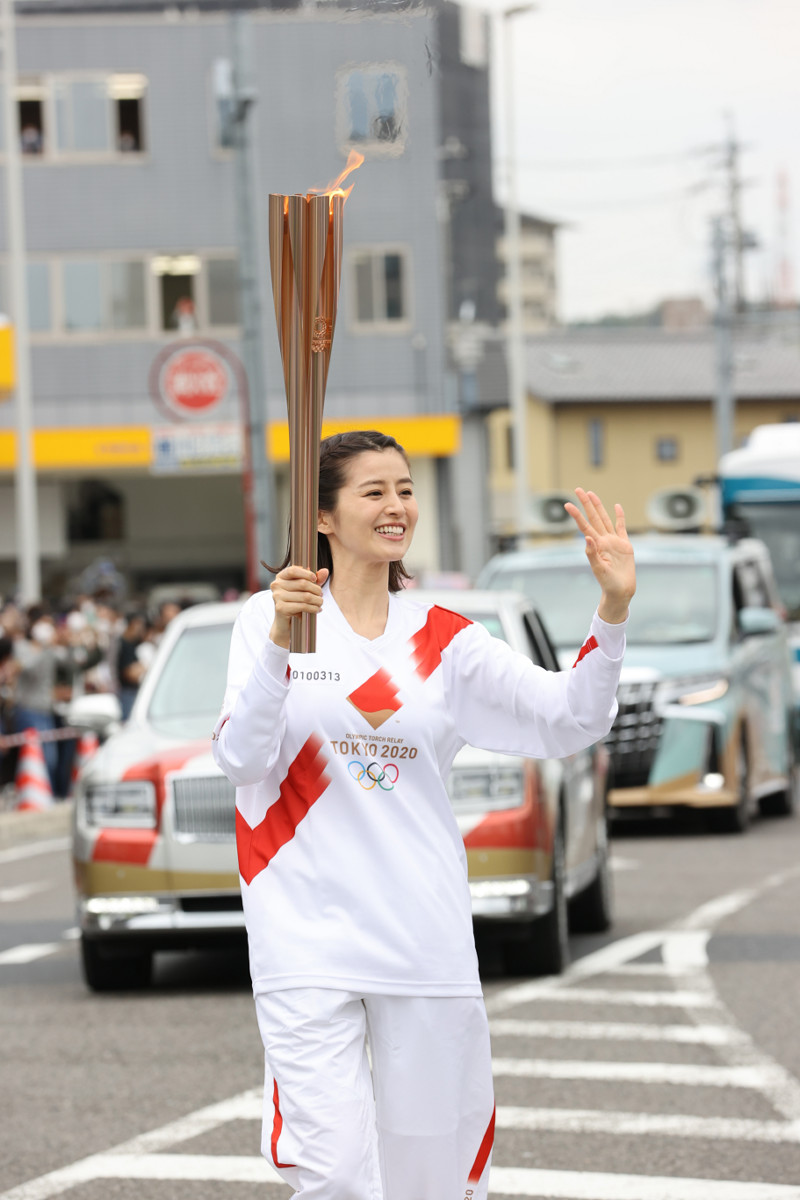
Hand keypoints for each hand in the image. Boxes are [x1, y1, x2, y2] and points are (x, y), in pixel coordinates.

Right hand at [269, 565, 329, 648]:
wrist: (285, 622)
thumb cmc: (295, 602)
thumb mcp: (305, 589)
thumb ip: (314, 579)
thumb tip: (325, 571)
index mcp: (281, 577)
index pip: (293, 570)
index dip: (306, 573)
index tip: (315, 579)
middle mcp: (276, 585)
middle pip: (302, 583)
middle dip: (316, 590)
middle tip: (321, 595)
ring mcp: (277, 596)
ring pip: (305, 596)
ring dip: (317, 600)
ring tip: (320, 603)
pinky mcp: (280, 608)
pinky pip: (302, 606)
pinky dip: (313, 608)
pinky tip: (317, 610)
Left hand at [564, 488, 635, 623]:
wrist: (621, 591)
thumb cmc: (608, 583)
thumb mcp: (598, 569)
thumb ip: (592, 554)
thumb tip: (587, 537)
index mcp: (595, 546)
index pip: (584, 526)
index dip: (576, 515)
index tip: (568, 504)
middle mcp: (603, 541)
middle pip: (593, 518)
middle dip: (586, 504)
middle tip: (578, 489)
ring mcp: (613, 542)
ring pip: (605, 519)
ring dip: (598, 506)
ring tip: (591, 493)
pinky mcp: (625, 545)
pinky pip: (621, 527)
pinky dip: (619, 516)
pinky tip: (616, 506)